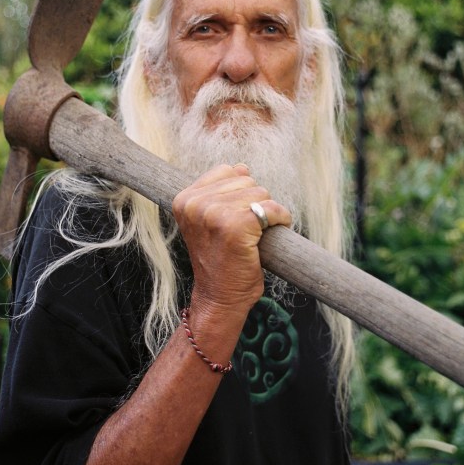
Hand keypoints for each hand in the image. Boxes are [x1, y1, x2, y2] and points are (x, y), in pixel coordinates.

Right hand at [171, 163, 289, 320]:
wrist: (219, 298)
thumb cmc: (220, 260)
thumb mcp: (210, 221)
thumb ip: (221, 192)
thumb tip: (242, 167)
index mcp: (184, 199)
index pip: (227, 171)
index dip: (239, 193)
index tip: (234, 219)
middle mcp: (195, 204)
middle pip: (246, 180)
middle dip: (253, 203)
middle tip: (245, 231)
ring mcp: (214, 214)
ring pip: (260, 193)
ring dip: (266, 213)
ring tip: (253, 236)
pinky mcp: (235, 226)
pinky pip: (271, 209)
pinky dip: (279, 219)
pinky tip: (267, 237)